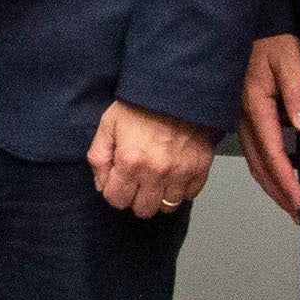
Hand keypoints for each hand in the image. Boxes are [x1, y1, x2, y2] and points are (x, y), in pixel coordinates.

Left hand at [91, 100, 214, 219]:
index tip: (118, 182)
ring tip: (156, 179)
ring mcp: (180, 173)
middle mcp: (156, 173)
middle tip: (137, 182)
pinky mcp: (200, 169)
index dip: (114, 192)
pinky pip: (189, 194)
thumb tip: (101, 183)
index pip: (116, 200)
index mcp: (130, 162)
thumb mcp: (109, 124)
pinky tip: (174, 173)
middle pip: (143, 210)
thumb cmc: (142, 104)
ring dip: (159, 196)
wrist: (178, 89)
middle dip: (136, 199)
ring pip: (167, 206)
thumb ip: (99, 156)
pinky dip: (181, 189)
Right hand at [238, 32, 299, 212]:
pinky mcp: (244, 114)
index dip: (287, 180)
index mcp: (255, 106)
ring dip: (272, 184)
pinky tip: (285, 172)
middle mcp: (244, 117)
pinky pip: (255, 148)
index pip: (272, 154)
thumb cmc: (272, 39)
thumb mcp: (290, 60)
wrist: (249, 25)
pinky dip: (268, 167)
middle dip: (279, 192)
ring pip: (255, 160)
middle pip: (259, 165)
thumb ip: (298, 93)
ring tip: (292, 202)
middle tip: (298, 214)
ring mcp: (241, 117)